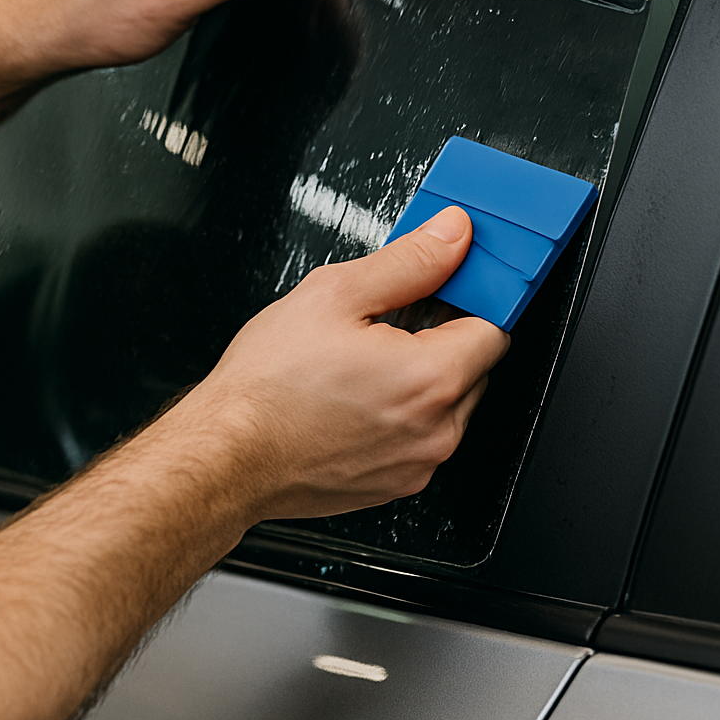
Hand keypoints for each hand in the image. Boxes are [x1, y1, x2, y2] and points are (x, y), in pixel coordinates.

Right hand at [172, 205, 509, 522]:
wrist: (225, 455)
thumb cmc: (266, 388)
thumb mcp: (335, 295)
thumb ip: (409, 260)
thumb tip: (452, 235)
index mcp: (431, 379)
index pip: (494, 326)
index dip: (469, 297)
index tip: (448, 285)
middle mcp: (437, 431)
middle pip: (475, 366)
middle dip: (442, 337)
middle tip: (389, 320)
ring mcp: (419, 464)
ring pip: (449, 403)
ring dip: (423, 377)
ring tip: (365, 362)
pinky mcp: (398, 484)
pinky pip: (422, 437)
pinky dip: (403, 414)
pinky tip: (359, 396)